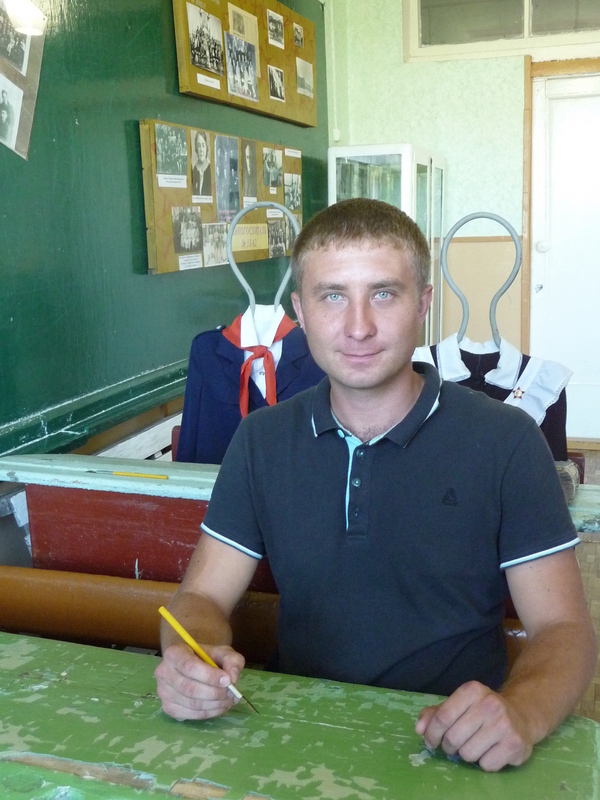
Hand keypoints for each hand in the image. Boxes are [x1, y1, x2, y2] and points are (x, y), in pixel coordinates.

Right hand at [154, 642, 244, 720]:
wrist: (195, 665)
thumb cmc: (207, 657)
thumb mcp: (223, 652)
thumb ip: (231, 661)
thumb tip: (232, 678)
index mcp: (173, 653)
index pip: (189, 667)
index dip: (209, 676)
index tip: (228, 680)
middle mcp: (163, 673)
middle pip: (190, 688)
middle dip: (215, 693)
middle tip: (232, 693)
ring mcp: (163, 693)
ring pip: (192, 704)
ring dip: (215, 705)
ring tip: (230, 699)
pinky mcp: (169, 708)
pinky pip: (191, 715)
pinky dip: (210, 713)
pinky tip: (220, 706)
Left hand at [415, 681, 533, 771]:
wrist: (521, 716)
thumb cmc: (482, 711)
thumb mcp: (458, 705)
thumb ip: (435, 714)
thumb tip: (419, 729)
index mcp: (472, 690)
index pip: (442, 717)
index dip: (432, 733)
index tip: (431, 741)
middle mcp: (489, 704)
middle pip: (453, 737)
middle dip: (449, 746)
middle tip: (455, 744)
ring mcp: (504, 724)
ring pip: (468, 754)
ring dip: (466, 755)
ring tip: (475, 745)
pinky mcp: (515, 744)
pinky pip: (486, 765)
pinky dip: (484, 763)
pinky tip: (491, 751)